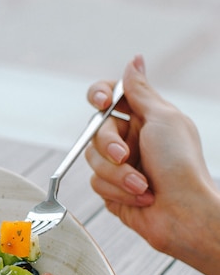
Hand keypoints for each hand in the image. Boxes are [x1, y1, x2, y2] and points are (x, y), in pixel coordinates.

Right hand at [85, 55, 219, 274]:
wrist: (182, 213)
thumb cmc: (179, 165)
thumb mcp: (162, 119)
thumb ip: (140, 92)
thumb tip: (134, 60)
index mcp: (144, 117)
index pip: (110, 96)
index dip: (100, 95)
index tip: (103, 104)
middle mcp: (129, 139)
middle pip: (96, 130)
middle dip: (110, 146)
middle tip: (127, 156)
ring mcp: (119, 165)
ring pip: (92, 159)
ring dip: (118, 175)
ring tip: (143, 186)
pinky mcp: (111, 190)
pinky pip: (96, 183)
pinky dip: (118, 191)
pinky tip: (140, 198)